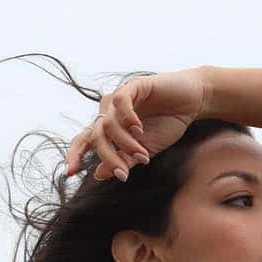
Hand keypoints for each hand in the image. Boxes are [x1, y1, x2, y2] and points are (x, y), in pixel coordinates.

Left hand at [63, 69, 207, 182]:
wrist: (192, 102)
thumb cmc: (168, 124)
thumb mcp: (144, 152)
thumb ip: (124, 162)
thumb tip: (98, 175)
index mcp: (109, 128)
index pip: (85, 141)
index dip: (75, 155)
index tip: (69, 173)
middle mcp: (109, 112)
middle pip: (95, 137)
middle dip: (108, 158)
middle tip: (123, 174)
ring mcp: (120, 98)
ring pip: (108, 124)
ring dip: (124, 143)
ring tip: (142, 154)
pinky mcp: (133, 86)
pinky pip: (121, 102)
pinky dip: (128, 119)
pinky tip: (138, 129)